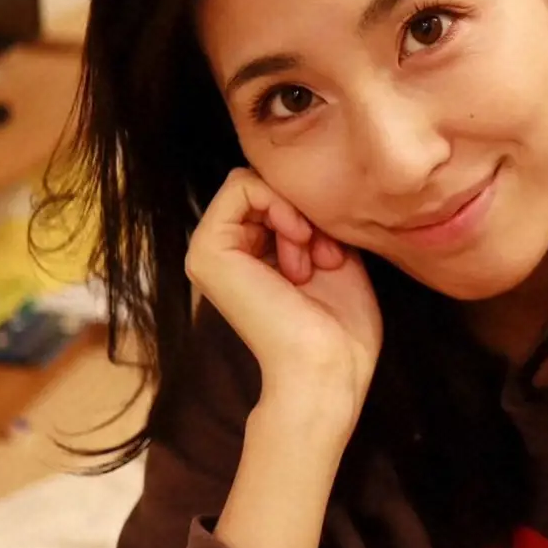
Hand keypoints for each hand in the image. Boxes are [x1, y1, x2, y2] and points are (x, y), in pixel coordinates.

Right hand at [184, 167, 382, 427]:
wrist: (330, 369)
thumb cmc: (341, 326)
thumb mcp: (331, 254)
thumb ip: (311, 218)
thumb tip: (303, 178)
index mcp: (248, 256)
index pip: (272, 193)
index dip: (308, 208)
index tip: (330, 251)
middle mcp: (223, 253)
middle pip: (264, 185)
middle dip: (304, 210)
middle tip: (324, 256)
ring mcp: (208, 251)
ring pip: (254, 181)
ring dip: (296, 212)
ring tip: (312, 260)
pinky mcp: (206, 251)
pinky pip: (241, 185)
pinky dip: (280, 204)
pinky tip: (299, 243)